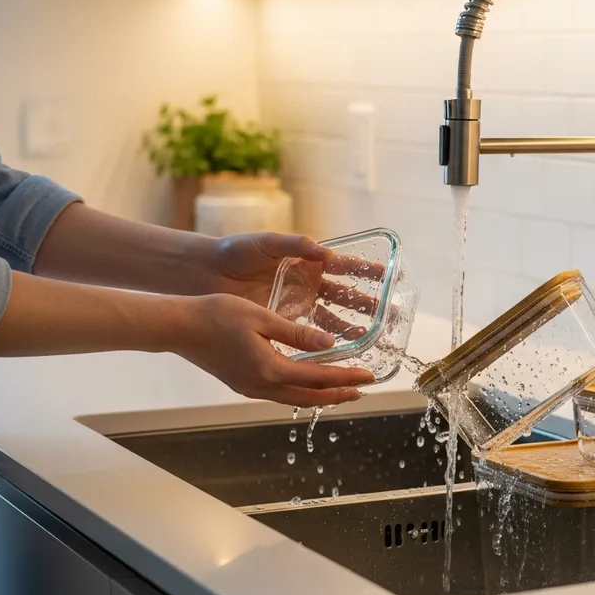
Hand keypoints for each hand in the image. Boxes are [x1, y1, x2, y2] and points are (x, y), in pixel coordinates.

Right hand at [174, 294, 375, 406]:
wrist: (179, 327)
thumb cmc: (216, 315)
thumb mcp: (261, 317)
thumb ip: (296, 333)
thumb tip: (329, 344)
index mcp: (270, 369)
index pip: (318, 378)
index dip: (346, 378)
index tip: (368, 377)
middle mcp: (261, 385)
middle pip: (309, 397)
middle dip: (338, 394)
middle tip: (362, 390)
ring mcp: (250, 387)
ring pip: (294, 398)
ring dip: (320, 395)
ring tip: (340, 389)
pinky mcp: (242, 383)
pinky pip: (279, 393)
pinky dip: (300, 390)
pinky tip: (306, 382)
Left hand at [202, 232, 386, 340]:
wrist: (204, 273)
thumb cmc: (235, 252)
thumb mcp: (268, 243)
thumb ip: (296, 244)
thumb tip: (324, 252)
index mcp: (307, 263)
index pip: (344, 268)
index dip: (366, 272)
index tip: (387, 276)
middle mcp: (306, 286)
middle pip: (344, 298)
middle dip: (367, 306)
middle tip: (390, 314)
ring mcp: (296, 306)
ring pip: (330, 320)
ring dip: (350, 329)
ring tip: (368, 338)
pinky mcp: (281, 323)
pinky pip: (307, 336)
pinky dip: (324, 344)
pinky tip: (338, 351)